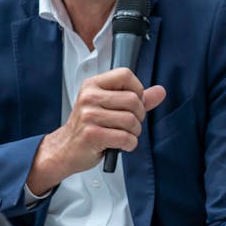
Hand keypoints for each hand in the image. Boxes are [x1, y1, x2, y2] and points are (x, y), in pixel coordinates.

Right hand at [27, 68, 165, 194]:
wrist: (65, 150)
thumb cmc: (88, 127)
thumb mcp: (109, 107)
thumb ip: (136, 98)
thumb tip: (161, 91)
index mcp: (93, 85)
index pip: (126, 75)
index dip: (137, 90)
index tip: (132, 103)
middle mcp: (89, 97)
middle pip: (133, 100)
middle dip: (138, 116)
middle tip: (128, 124)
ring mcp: (89, 116)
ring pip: (131, 120)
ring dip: (134, 132)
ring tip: (122, 135)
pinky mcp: (92, 135)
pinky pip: (126, 138)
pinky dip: (129, 144)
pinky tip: (120, 144)